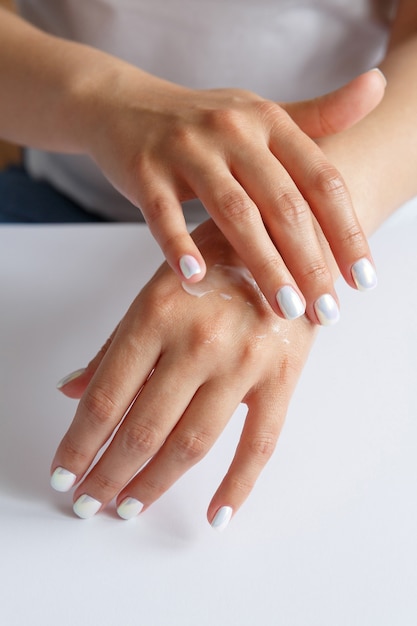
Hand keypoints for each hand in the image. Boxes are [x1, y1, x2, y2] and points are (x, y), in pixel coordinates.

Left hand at [51, 220, 317, 526]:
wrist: (287, 238)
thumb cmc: (215, 261)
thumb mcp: (155, 288)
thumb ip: (115, 344)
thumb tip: (71, 390)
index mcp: (159, 313)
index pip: (106, 397)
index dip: (80, 443)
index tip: (65, 472)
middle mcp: (200, 340)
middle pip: (143, 428)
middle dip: (109, 473)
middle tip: (90, 502)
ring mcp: (244, 361)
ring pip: (191, 444)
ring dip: (154, 484)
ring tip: (128, 507)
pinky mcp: (282, 377)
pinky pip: (259, 444)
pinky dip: (237, 485)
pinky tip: (215, 515)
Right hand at [87, 67, 384, 323]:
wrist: (126, 105)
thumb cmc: (204, 123)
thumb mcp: (262, 114)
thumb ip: (319, 115)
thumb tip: (379, 87)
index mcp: (269, 121)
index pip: (321, 179)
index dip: (347, 231)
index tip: (362, 280)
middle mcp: (233, 130)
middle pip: (283, 203)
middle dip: (310, 262)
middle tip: (327, 311)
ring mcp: (186, 148)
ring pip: (233, 212)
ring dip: (262, 264)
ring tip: (285, 308)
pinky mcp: (145, 169)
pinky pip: (163, 213)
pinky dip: (179, 245)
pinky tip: (196, 278)